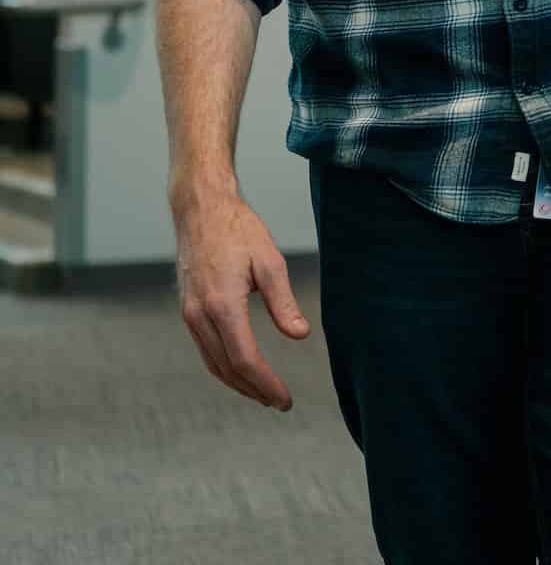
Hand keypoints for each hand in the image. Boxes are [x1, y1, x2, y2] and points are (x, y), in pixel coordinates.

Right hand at [172, 187, 309, 410]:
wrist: (200, 211)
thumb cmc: (238, 230)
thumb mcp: (270, 262)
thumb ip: (283, 302)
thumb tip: (299, 335)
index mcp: (222, 305)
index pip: (244, 358)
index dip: (266, 383)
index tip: (284, 398)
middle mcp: (200, 315)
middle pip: (227, 368)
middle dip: (254, 389)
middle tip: (280, 403)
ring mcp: (189, 314)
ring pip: (213, 362)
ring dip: (238, 383)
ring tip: (263, 394)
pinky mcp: (188, 310)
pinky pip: (205, 348)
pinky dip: (224, 366)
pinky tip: (241, 370)